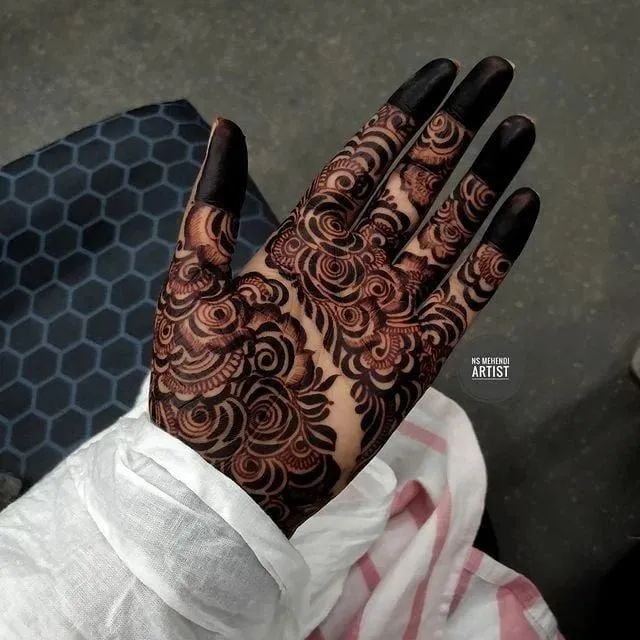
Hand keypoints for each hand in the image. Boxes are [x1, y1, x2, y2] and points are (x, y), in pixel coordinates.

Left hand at [150, 57, 538, 534]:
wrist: (230, 474)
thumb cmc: (202, 385)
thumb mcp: (192, 286)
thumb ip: (212, 208)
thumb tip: (225, 125)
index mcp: (302, 248)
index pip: (360, 166)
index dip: (398, 118)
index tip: (437, 75)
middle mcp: (353, 269)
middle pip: (413, 186)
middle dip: (452, 132)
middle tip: (493, 80)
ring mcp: (388, 309)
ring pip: (447, 230)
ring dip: (484, 180)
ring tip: (518, 130)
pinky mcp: (417, 354)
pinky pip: (467, 293)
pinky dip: (496, 253)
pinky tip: (521, 207)